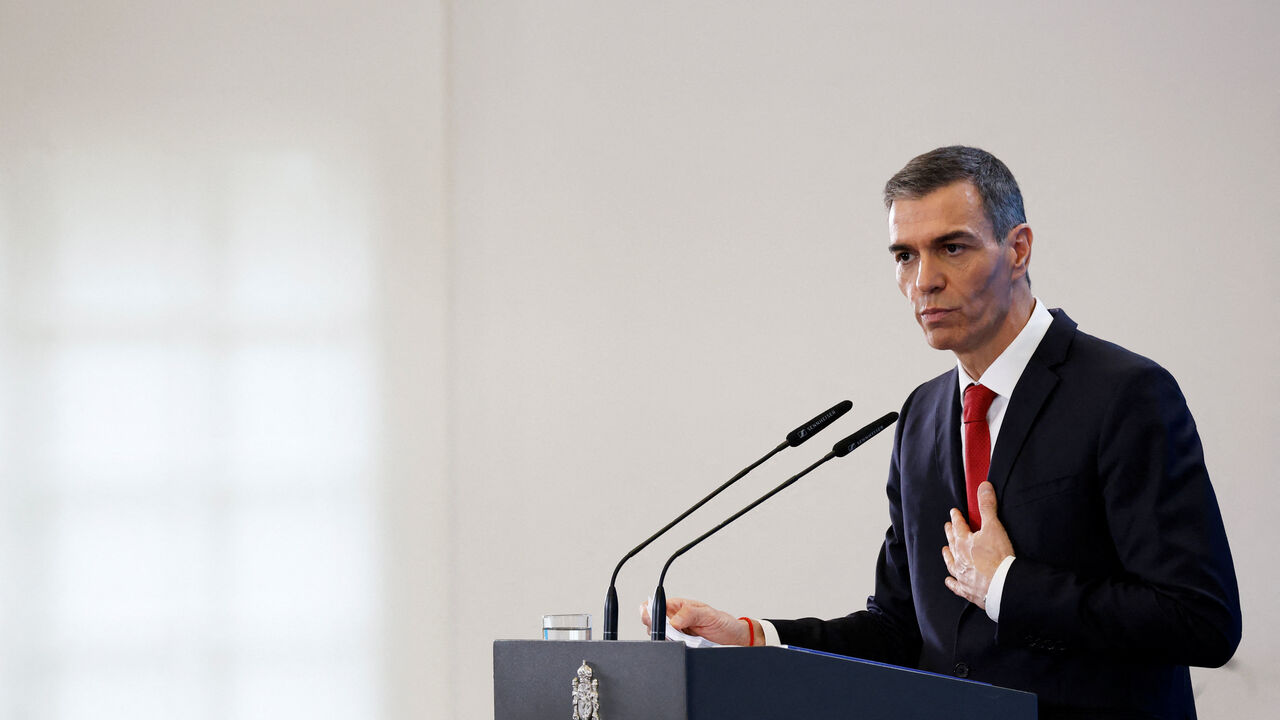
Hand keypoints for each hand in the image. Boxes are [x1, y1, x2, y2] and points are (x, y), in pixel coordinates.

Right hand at [638, 597, 755, 645]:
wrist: (734, 641)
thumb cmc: (723, 623)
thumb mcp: (708, 614)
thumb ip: (690, 614)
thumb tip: (673, 621)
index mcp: (678, 607)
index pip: (655, 605)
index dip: (648, 611)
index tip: (652, 618)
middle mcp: (674, 620)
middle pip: (652, 624)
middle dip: (657, 629)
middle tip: (672, 632)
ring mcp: (676, 635)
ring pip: (659, 639)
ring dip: (666, 641)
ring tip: (682, 640)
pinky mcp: (680, 648)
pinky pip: (669, 650)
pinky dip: (672, 650)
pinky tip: (682, 648)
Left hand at [942, 481, 1014, 607]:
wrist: (1002, 585)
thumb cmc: (998, 557)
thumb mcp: (994, 527)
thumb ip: (987, 506)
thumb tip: (983, 487)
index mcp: (964, 542)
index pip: (958, 526)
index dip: (956, 518)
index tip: (953, 513)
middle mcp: (959, 558)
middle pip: (952, 543)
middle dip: (950, 534)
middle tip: (947, 527)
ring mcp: (962, 575)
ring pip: (951, 563)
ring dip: (948, 556)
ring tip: (945, 550)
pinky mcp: (968, 590)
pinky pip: (956, 585)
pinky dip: (952, 582)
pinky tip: (949, 580)